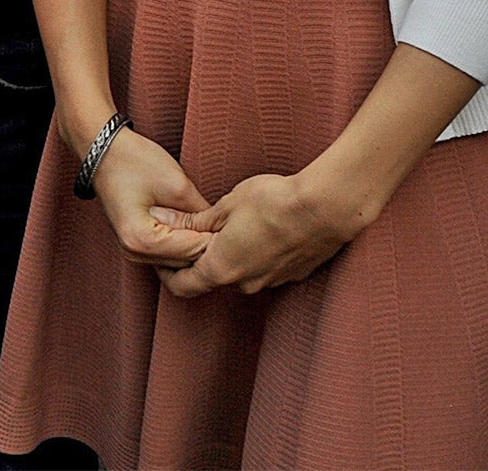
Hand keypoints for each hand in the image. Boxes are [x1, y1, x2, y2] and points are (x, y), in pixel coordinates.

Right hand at [87, 128, 213, 269]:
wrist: (102, 148)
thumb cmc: (134, 160)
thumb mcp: (177, 185)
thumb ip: (202, 215)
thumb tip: (223, 233)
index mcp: (142, 241)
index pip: (194, 252)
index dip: (217, 237)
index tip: (233, 223)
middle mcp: (134, 253)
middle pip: (186, 262)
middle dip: (207, 245)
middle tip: (227, 223)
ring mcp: (132, 251)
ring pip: (179, 260)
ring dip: (196, 244)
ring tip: (211, 221)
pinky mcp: (135, 244)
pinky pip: (168, 252)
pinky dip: (183, 241)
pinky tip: (193, 223)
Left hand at [159, 172, 364, 297]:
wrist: (325, 208)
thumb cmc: (272, 201)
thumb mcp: (226, 206)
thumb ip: (194, 221)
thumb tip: (162, 221)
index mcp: (221, 269)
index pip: (182, 286)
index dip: (167, 272)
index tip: (162, 255)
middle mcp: (245, 283)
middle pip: (213, 277)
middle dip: (203, 256)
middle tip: (200, 229)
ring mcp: (271, 282)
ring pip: (242, 272)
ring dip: (233, 254)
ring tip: (236, 223)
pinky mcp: (293, 276)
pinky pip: (266, 268)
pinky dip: (258, 254)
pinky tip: (265, 228)